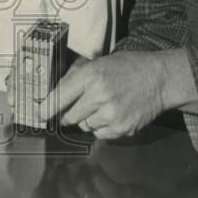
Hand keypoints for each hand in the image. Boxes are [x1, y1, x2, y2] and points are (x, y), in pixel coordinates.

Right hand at [27, 160, 190, 197]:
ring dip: (75, 168)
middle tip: (58, 163)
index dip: (38, 197)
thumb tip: (41, 194)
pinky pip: (95, 177)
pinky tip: (91, 163)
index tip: (39, 181)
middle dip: (57, 175)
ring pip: (78, 184)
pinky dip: (91, 167)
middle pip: (61, 195)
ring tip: (75, 163)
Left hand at [37, 52, 169, 138]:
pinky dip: (101, 127)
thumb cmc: (127, 67)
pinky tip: (112, 113)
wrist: (159, 79)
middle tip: (78, 105)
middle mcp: (99, 96)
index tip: (38, 115)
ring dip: (87, 119)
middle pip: (69, 117)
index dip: (45, 108)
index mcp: (90, 76)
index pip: (59, 97)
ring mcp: (111, 115)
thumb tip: (53, 92)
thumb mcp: (99, 63)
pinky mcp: (121, 129)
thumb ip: (76, 76)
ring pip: (84, 126)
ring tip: (102, 106)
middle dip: (69, 114)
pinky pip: (99, 134)